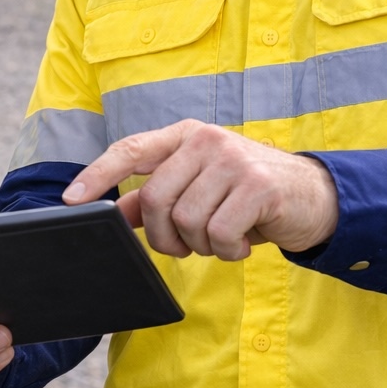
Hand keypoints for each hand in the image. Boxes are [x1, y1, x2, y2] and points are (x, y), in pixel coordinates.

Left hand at [63, 119, 338, 261]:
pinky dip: (227, 251)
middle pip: (155, 199)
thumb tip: (114, 211)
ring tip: (223, 239)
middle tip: (187, 247)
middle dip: (164, 238)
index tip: (70, 201)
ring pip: (186, 221)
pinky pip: (219, 234)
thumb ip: (157, 196)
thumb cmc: (248, 194)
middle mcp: (205, 140)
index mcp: (184, 136)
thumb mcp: (199, 187)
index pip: (130, 150)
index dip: (97, 175)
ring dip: (202, 246)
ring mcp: (233, 159)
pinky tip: (242, 244)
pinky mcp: (258, 185)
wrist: (315, 198)